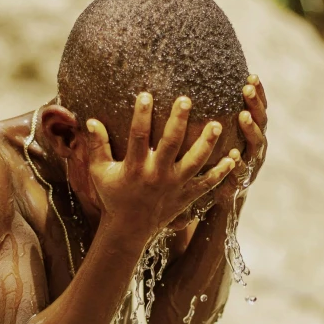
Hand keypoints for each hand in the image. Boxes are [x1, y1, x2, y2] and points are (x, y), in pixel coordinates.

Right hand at [86, 93, 235, 238]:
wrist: (129, 229)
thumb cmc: (114, 196)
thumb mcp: (100, 173)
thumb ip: (97, 147)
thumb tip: (90, 121)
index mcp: (135, 168)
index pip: (138, 137)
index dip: (141, 115)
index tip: (146, 94)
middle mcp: (157, 176)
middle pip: (170, 145)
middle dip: (178, 122)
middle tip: (186, 99)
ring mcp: (175, 186)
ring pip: (195, 162)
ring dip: (207, 144)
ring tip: (217, 124)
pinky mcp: (187, 196)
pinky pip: (207, 183)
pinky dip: (222, 172)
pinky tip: (233, 156)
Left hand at [212, 74, 267, 207]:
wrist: (223, 196)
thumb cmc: (217, 159)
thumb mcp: (218, 137)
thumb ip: (215, 118)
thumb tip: (197, 89)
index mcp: (252, 131)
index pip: (258, 108)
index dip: (258, 93)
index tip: (251, 76)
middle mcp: (256, 145)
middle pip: (261, 121)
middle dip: (255, 104)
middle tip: (247, 88)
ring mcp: (252, 163)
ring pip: (256, 143)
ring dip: (251, 128)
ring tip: (243, 116)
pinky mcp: (242, 180)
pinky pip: (243, 169)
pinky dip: (239, 162)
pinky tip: (234, 154)